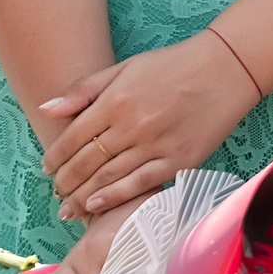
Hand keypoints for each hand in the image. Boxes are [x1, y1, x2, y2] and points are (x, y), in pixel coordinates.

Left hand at [39, 35, 257, 219]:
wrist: (225, 69)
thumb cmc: (173, 65)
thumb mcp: (124, 67)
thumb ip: (84, 89)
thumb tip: (46, 108)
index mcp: (116, 99)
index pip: (73, 135)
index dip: (56, 155)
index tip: (46, 167)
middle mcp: (132, 125)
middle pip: (87, 161)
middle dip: (65, 181)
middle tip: (55, 191)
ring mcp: (156, 145)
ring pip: (108, 178)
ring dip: (83, 195)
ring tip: (68, 208)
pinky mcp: (179, 161)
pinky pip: (140, 185)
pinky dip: (115, 198)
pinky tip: (97, 206)